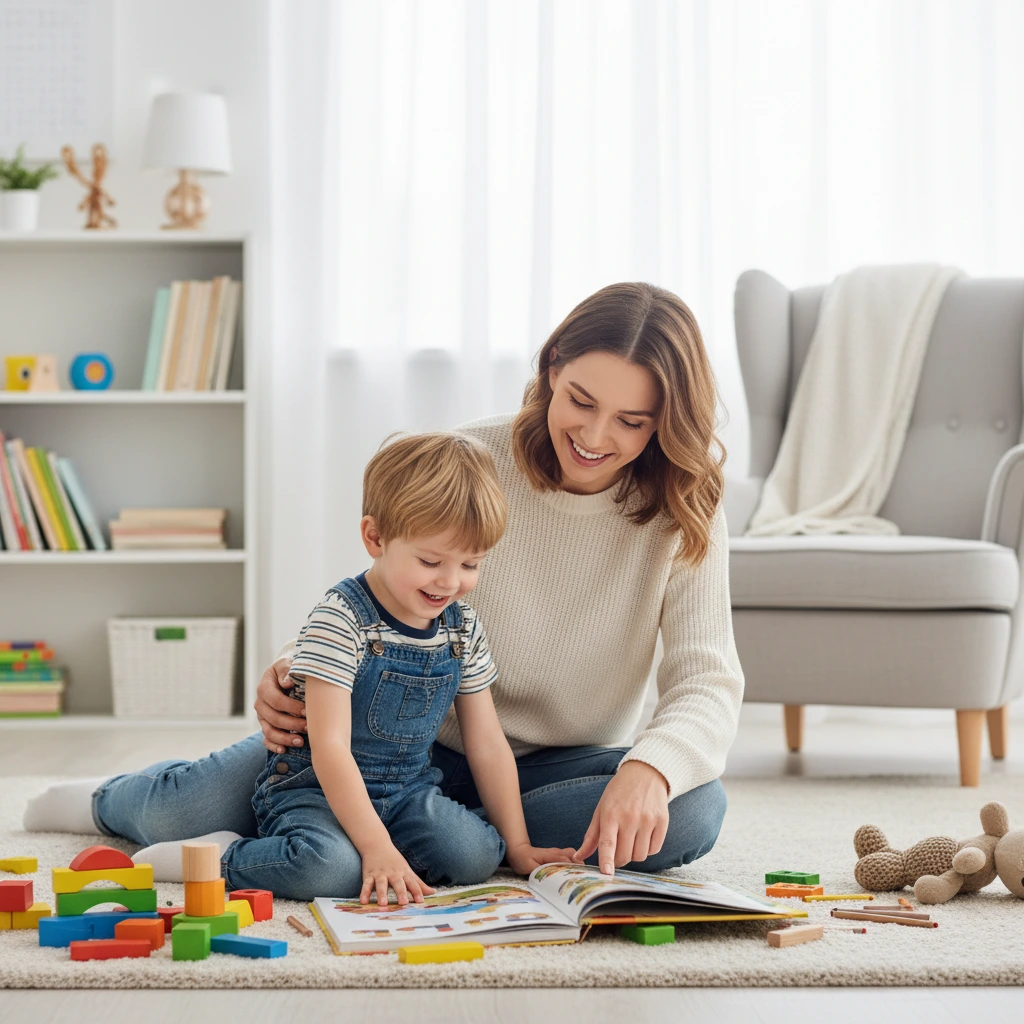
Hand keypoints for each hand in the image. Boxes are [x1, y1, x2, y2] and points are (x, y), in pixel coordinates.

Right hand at [254, 656, 307, 752]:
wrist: (287, 675)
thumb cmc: (290, 669)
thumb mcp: (288, 663)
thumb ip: (287, 670)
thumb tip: (287, 682)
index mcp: (264, 687)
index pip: (276, 700)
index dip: (291, 707)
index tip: (307, 711)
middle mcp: (261, 703)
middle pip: (273, 718)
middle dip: (292, 724)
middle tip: (309, 727)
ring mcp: (262, 717)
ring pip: (269, 731)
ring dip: (285, 739)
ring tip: (301, 742)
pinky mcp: (266, 726)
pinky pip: (266, 740)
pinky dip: (274, 746)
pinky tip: (284, 750)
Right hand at [359, 843, 435, 906]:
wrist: (377, 844)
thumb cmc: (395, 860)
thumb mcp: (407, 870)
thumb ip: (418, 883)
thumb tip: (433, 892)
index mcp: (403, 872)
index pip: (412, 882)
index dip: (417, 891)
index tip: (421, 901)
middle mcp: (392, 873)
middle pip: (397, 883)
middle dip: (401, 892)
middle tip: (403, 903)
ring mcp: (380, 874)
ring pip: (381, 884)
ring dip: (382, 893)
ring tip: (383, 904)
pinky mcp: (368, 875)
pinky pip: (366, 884)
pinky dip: (364, 892)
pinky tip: (363, 901)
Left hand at [505, 843, 576, 876]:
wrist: (518, 852)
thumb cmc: (523, 860)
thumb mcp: (531, 867)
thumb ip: (543, 870)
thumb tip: (555, 875)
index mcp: (552, 855)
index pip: (567, 860)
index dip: (574, 868)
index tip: (580, 877)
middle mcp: (557, 852)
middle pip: (574, 855)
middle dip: (580, 865)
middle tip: (582, 878)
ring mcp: (557, 853)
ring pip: (572, 855)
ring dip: (577, 864)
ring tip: (579, 877)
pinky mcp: (556, 856)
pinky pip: (569, 857)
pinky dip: (573, 863)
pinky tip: (573, 873)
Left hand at [572, 761, 669, 875]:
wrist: (644, 773)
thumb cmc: (618, 793)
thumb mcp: (601, 809)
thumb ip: (591, 836)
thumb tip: (578, 857)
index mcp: (611, 814)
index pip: (608, 843)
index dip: (607, 860)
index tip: (606, 873)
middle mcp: (630, 817)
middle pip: (625, 855)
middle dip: (619, 859)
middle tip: (617, 850)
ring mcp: (647, 820)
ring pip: (640, 856)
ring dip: (634, 854)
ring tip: (631, 839)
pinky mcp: (662, 821)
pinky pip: (654, 849)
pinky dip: (648, 849)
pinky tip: (643, 836)